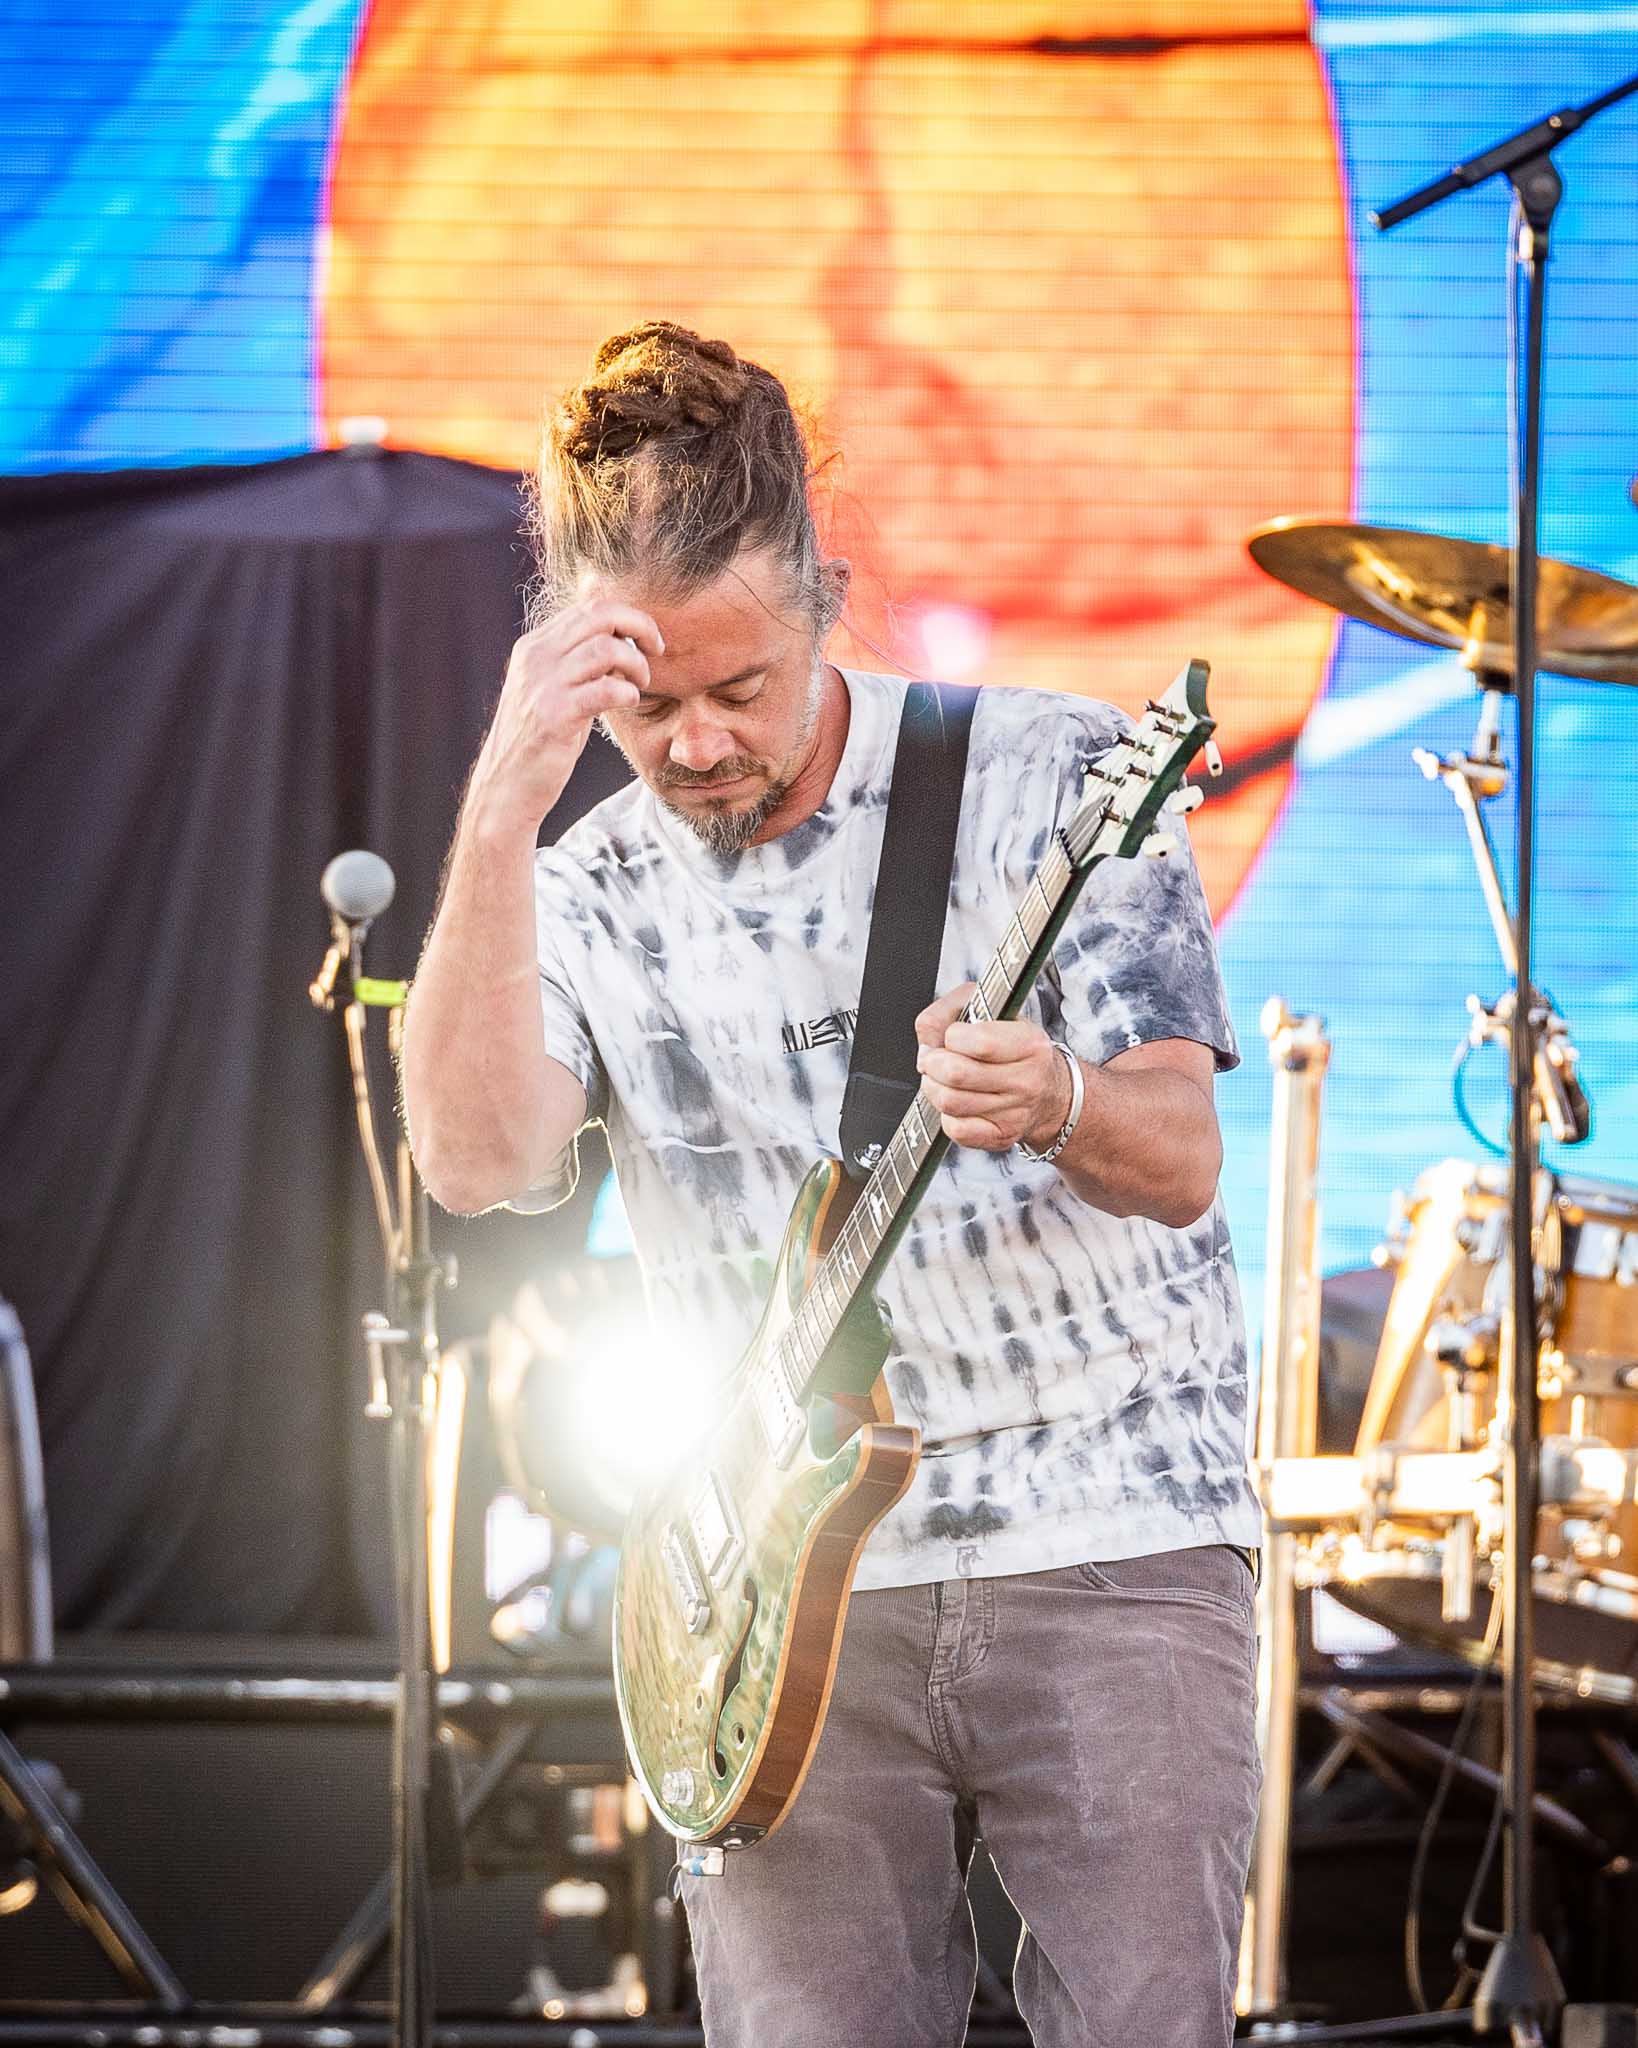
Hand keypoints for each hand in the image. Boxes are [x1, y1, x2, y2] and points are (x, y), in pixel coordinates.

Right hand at [465, 599, 664, 837]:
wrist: (507, 787)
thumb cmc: (540, 741)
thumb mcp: (554, 691)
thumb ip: (580, 664)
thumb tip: (623, 642)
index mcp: (535, 646)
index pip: (589, 608)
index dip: (627, 616)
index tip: (647, 640)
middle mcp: (536, 657)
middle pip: (600, 615)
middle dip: (639, 626)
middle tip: (656, 649)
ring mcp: (543, 685)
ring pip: (606, 648)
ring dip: (636, 664)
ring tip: (640, 684)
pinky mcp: (554, 715)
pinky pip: (605, 689)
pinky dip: (627, 692)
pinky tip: (628, 703)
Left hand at [913, 983, 1071, 1153]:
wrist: (1050, 1092)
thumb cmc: (1014, 1048)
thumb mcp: (989, 1010)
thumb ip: (947, 1012)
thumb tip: (927, 1042)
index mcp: (1029, 1043)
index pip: (979, 1041)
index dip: (951, 1036)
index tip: (952, 1036)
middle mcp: (1027, 1080)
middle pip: (957, 1073)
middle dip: (933, 1063)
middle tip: (935, 1059)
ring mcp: (1015, 1112)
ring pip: (950, 1102)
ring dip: (934, 1087)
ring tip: (942, 1079)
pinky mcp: (1002, 1136)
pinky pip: (956, 1130)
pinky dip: (946, 1115)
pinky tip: (956, 1103)